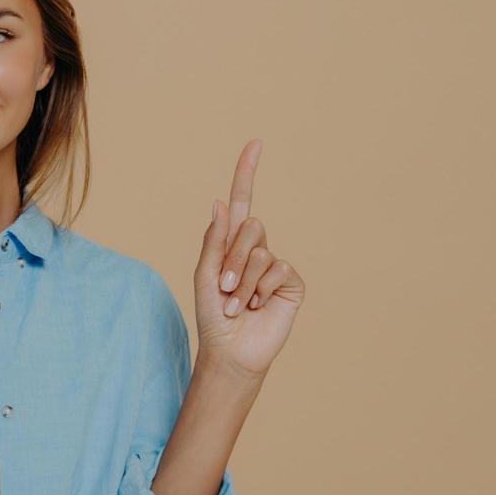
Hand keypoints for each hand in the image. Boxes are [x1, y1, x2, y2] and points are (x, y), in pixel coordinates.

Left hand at [192, 139, 305, 378]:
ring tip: (237, 304)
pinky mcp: (291, 283)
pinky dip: (260, 289)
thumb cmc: (213, 315)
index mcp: (230, 243)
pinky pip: (278, 269)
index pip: (242, 202)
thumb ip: (214, 240)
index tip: (255, 144)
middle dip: (231, 258)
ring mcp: (275, 265)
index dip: (247, 173)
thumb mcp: (204, 275)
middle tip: (224, 287)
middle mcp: (255, 249)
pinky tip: (257, 307)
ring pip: (260, 251)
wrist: (230, 349)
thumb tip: (221, 202)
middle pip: (251, 226)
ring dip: (242, 282)